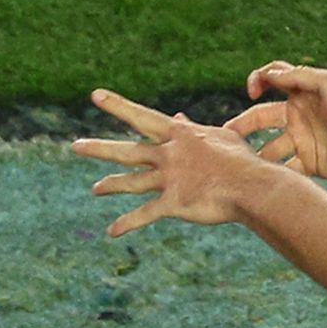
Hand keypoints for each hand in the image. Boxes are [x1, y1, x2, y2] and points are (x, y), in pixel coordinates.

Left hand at [71, 87, 280, 237]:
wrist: (251, 185)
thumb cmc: (241, 159)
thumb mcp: (219, 136)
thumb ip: (193, 128)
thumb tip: (177, 116)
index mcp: (179, 135)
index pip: (142, 117)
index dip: (118, 106)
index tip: (95, 96)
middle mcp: (168, 154)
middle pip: (128, 150)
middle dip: (99, 148)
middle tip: (74, 146)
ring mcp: (169, 179)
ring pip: (131, 181)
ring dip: (110, 184)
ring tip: (95, 188)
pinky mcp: (173, 203)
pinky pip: (144, 214)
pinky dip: (126, 223)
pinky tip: (111, 231)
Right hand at [229, 62, 326, 183]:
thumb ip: (299, 76)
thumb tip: (269, 73)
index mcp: (302, 94)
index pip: (271, 81)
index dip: (256, 81)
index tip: (252, 92)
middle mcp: (298, 116)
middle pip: (260, 118)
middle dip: (240, 126)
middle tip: (224, 139)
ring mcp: (302, 141)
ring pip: (267, 148)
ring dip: (253, 156)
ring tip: (240, 165)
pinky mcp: (309, 164)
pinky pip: (284, 169)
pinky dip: (272, 175)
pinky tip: (262, 180)